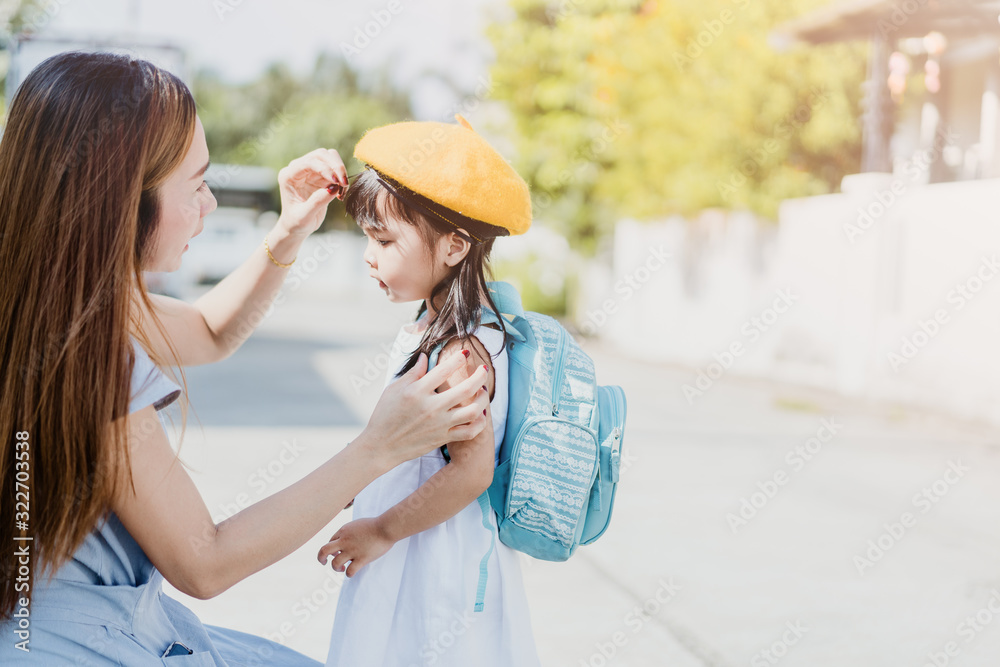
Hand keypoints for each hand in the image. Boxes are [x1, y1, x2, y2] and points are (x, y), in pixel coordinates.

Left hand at [275, 148, 347, 237]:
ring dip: (340, 171)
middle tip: (344, 184)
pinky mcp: (319, 175)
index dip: (325, 169)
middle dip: (335, 166)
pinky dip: (341, 179)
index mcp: (289, 176)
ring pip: (329, 158)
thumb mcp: (304, 217)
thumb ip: (317, 202)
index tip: (337, 182)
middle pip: (321, 155)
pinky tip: (340, 193)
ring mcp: (309, 171)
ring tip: (343, 189)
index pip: (308, 162)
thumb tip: (334, 188)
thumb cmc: (296, 223)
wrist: (296, 227)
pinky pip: (335, 169)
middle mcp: (298, 169)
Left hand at [317, 518, 393, 576]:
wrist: (386, 527)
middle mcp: (345, 541)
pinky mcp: (362, 559)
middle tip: (324, 562)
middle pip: (324, 551)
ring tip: (341, 568)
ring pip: (335, 563)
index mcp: (343, 531)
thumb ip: (348, 532)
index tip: (337, 552)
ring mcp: (352, 551)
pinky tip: (351, 572)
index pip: (330, 542)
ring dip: (336, 568)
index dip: (331, 549)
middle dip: (321, 558)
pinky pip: (350, 571)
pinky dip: (348, 574)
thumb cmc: (375, 525)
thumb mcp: (356, 524)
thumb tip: (343, 543)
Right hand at [362, 352, 489, 468]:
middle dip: (480, 375)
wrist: (381, 446)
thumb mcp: (394, 389)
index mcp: (417, 392)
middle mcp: (431, 408)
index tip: (466, 353)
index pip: (444, 370)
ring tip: (483, 391)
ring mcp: (439, 425)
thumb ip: (413, 373)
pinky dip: (480, 423)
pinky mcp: (442, 438)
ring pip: (473, 411)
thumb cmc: (384, 415)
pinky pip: (469, 432)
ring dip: (483, 398)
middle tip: (484, 369)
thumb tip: (425, 357)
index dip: (459, 358)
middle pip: (466, 389)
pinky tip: (480, 413)